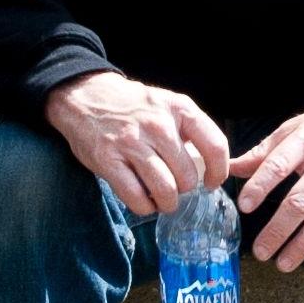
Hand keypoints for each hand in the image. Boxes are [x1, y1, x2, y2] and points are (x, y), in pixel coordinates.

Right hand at [44, 72, 230, 217]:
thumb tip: (208, 166)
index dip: (218, 172)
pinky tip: (144, 202)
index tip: (211, 183)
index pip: (215, 146)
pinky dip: (144, 207)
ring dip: (166, 203)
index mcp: (179, 108)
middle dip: (184, 190)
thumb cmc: (133, 106)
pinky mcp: (108, 160)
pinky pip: (136, 197)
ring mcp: (131, 143)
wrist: (85, 95)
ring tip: (163, 201)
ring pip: (165, 190)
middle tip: (176, 188)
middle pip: (187, 176)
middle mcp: (158, 124)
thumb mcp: (167, 104)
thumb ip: (188, 130)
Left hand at [235, 84, 303, 275]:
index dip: (261, 186)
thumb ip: (263, 152)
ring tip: (283, 264)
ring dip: (303, 245)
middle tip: (260, 251)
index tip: (244, 206)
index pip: (280, 165)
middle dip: (279, 229)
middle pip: (302, 200)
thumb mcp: (296, 128)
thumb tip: (230, 168)